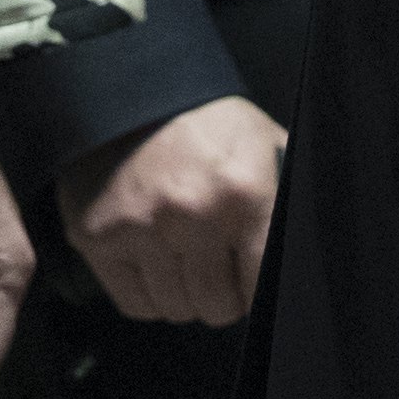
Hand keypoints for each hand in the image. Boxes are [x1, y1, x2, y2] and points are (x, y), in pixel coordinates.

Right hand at [57, 95, 284, 328]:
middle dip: (219, 294)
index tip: (246, 281)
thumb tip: (300, 248)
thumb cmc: (205, 122)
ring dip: (181, 293)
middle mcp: (192, 216)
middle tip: (212, 265)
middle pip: (216, 307)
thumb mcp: (264, 145)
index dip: (254, 290)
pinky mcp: (98, 236)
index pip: (259, 287)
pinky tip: (152, 262)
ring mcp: (141, 228)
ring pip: (175, 309)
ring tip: (180, 257)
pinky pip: (134, 303)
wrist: (131, 88)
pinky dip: (146, 294)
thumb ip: (284, 200)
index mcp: (244, 194)